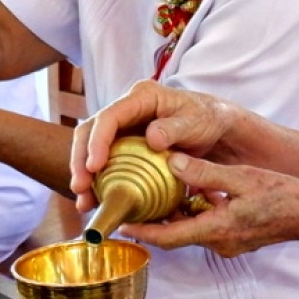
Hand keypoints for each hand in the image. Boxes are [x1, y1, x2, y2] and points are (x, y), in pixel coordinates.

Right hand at [70, 81, 239, 212]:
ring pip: (92, 148)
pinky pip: (106, 162)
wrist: (218, 128)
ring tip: (84, 202)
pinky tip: (96, 201)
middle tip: (80, 188)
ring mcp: (124, 127)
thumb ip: (175, 128)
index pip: (109, 116)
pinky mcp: (126, 145)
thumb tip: (152, 138)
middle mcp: (127, 109)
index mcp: (142, 97)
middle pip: (91, 131)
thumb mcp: (197, 122)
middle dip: (81, 160)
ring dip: (85, 175)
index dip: (97, 141)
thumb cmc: (209, 119)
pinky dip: (99, 181)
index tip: (94, 166)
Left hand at [118, 153, 298, 257]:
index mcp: (217, 229)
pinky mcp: (236, 238)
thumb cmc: (285, 196)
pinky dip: (194, 214)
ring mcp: (229, 243)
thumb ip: (205, 173)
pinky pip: (207, 228)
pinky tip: (191, 194)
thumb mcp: (243, 177)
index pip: (169, 237)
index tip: (119, 225)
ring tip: (154, 195)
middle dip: (153, 222)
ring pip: (191, 230)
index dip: (142, 232)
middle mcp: (219, 242)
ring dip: (174, 216)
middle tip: (132, 203)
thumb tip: (172, 162)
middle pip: (176, 235)